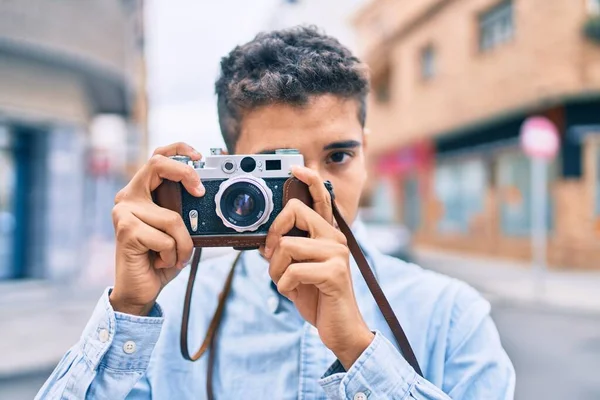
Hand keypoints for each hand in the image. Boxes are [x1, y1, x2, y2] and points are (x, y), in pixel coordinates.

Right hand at [109, 143, 204, 315]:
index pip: (157, 157)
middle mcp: (128, 197)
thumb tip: (204, 193)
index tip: (199, 157)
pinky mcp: (126, 230)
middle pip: (157, 165)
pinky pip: (166, 239)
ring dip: (183, 244)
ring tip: (173, 255)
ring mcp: (123, 213)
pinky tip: (160, 262)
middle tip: (199, 193)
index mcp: (141, 192)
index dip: (178, 150)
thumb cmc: (160, 258)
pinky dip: (173, 255)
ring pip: (173, 218)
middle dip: (185, 175)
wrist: (141, 289)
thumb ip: (183, 209)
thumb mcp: (177, 229)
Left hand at [262, 166, 373, 369]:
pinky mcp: (334, 274)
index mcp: (327, 235)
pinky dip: (283, 286)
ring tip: (285, 282)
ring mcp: (337, 255)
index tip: (295, 170)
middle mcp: (335, 239)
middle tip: (272, 255)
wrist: (339, 328)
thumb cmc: (318, 297)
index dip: (309, 181)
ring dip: (276, 269)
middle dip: (274, 234)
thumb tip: (265, 241)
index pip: (321, 199)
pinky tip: (293, 292)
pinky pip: (292, 271)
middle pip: (296, 213)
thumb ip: (287, 251)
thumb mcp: (298, 270)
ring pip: (288, 246)